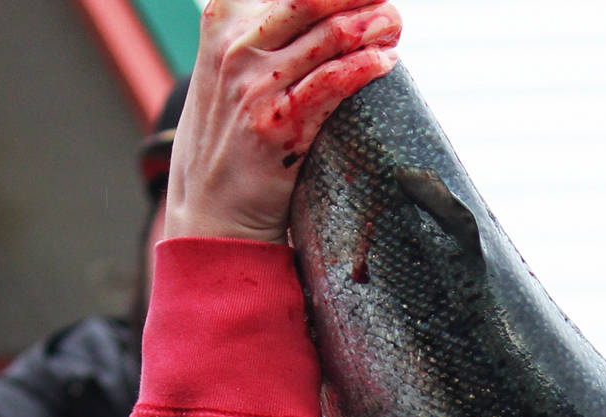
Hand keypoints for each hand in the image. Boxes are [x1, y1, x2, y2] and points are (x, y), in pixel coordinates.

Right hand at [164, 0, 400, 244]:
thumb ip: (260, 33)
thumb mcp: (227, 65)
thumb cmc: (230, 133)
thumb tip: (321, 15)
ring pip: (329, 37)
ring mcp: (255, 84)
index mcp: (223, 17)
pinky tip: (386, 62)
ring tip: (393, 26)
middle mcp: (235, 44)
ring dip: (372, 26)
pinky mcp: (278, 124)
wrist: (212, 207)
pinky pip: (332, 83)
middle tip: (386, 3)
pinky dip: (365, 67)